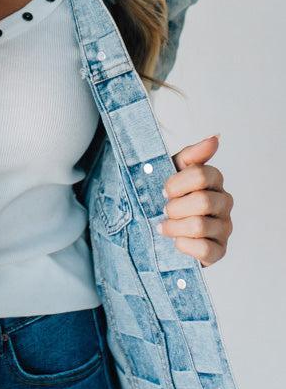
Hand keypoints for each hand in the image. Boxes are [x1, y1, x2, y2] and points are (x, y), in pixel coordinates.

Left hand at [157, 134, 233, 267]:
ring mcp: (224, 227)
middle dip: (175, 207)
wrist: (164, 229)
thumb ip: (191, 155)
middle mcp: (225, 202)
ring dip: (174, 227)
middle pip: (202, 201)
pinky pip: (205, 249)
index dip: (176, 183)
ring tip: (165, 227)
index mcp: (214, 180)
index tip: (164, 190)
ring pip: (200, 225)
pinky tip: (176, 241)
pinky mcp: (220, 251)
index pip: (201, 174)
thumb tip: (215, 138)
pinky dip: (184, 245)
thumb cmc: (171, 197)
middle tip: (165, 210)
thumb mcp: (173, 171)